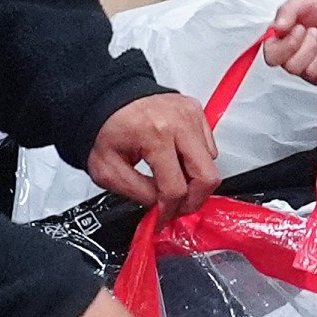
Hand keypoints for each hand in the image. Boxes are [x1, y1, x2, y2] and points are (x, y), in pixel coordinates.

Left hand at [82, 92, 218, 220]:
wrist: (105, 100)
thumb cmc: (105, 128)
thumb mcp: (109, 170)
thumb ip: (139, 194)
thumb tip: (161, 208)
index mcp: (155, 135)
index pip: (176, 188)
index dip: (170, 210)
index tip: (163, 216)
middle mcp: (179, 122)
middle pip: (207, 177)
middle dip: (193, 200)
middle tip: (178, 207)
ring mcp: (191, 114)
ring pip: (211, 163)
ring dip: (194, 179)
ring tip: (172, 180)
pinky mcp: (196, 112)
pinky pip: (209, 147)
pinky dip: (196, 161)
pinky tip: (176, 161)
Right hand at [262, 0, 316, 83]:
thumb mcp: (302, 0)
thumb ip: (287, 11)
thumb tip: (277, 27)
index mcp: (278, 39)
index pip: (272, 57)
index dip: (289, 45)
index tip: (300, 28)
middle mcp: (288, 56)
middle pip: (292, 68)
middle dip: (310, 46)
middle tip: (315, 30)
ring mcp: (305, 67)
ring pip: (311, 72)